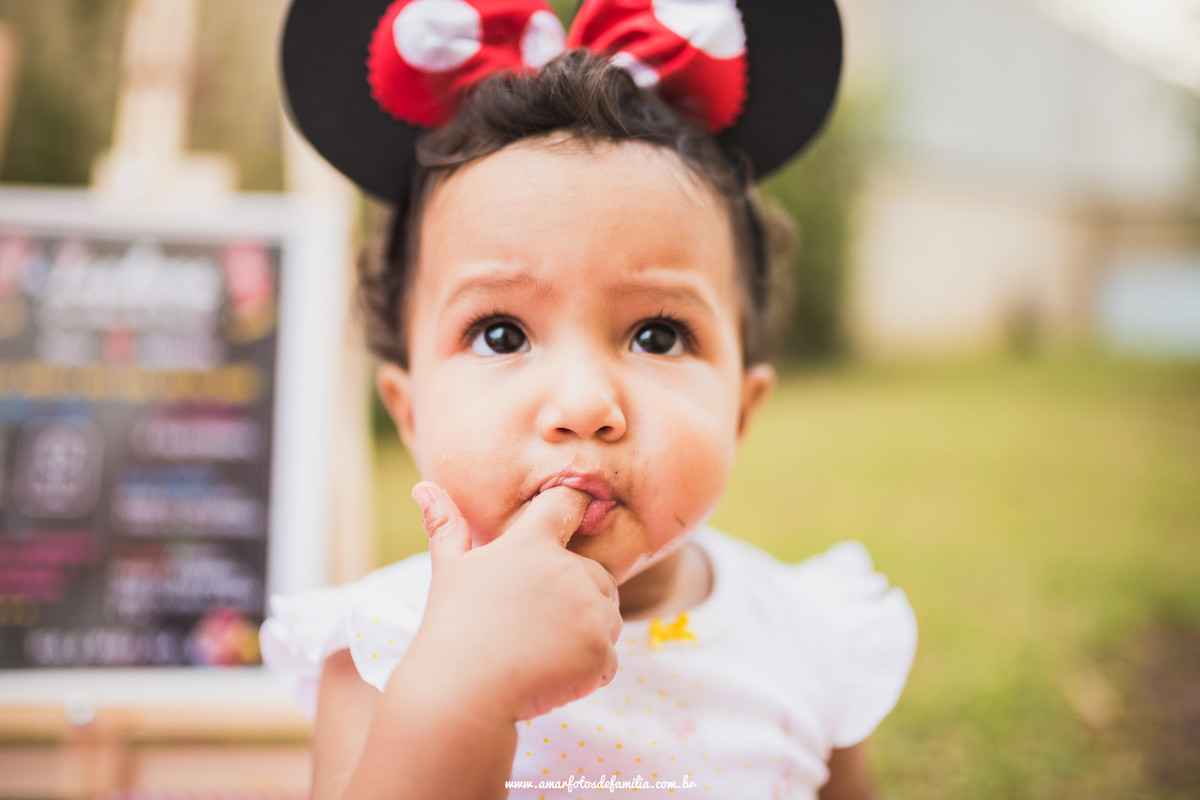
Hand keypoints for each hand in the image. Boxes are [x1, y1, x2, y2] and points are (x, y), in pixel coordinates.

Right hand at [405, 482, 622, 722]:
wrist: (462, 696)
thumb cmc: (452, 628)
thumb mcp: (448, 571)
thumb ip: (446, 526)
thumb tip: (423, 486)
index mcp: (532, 544)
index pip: (568, 503)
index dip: (575, 505)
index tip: (577, 510)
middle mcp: (567, 571)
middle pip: (597, 573)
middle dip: (576, 596)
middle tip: (534, 623)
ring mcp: (589, 613)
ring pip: (608, 616)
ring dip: (586, 632)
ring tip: (540, 648)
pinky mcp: (600, 653)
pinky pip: (609, 657)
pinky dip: (588, 669)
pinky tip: (551, 673)